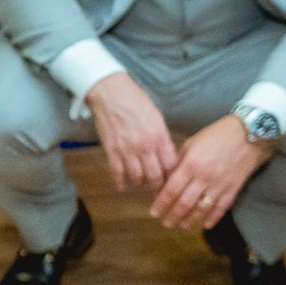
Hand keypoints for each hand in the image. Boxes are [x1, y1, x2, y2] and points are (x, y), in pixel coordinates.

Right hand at [86, 71, 177, 190]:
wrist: (112, 94)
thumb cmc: (135, 101)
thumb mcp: (156, 117)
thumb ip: (162, 137)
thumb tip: (167, 155)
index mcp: (159, 136)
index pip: (170, 165)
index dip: (173, 176)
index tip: (173, 181)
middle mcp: (145, 146)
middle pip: (155, 176)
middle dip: (158, 186)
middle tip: (159, 190)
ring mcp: (127, 150)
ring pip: (137, 177)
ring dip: (140, 183)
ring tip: (141, 182)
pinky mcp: (112, 150)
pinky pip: (117, 173)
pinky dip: (120, 182)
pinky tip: (122, 185)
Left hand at [149, 114, 272, 230]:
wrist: (248, 133)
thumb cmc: (217, 135)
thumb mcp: (192, 143)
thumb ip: (178, 161)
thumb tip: (165, 177)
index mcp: (191, 165)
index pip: (171, 190)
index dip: (161, 204)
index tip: (154, 212)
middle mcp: (204, 178)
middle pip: (184, 203)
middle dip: (173, 216)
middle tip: (166, 223)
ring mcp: (219, 185)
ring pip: (201, 209)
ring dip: (190, 220)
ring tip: (182, 225)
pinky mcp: (233, 188)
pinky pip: (221, 208)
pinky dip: (213, 218)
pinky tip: (206, 224)